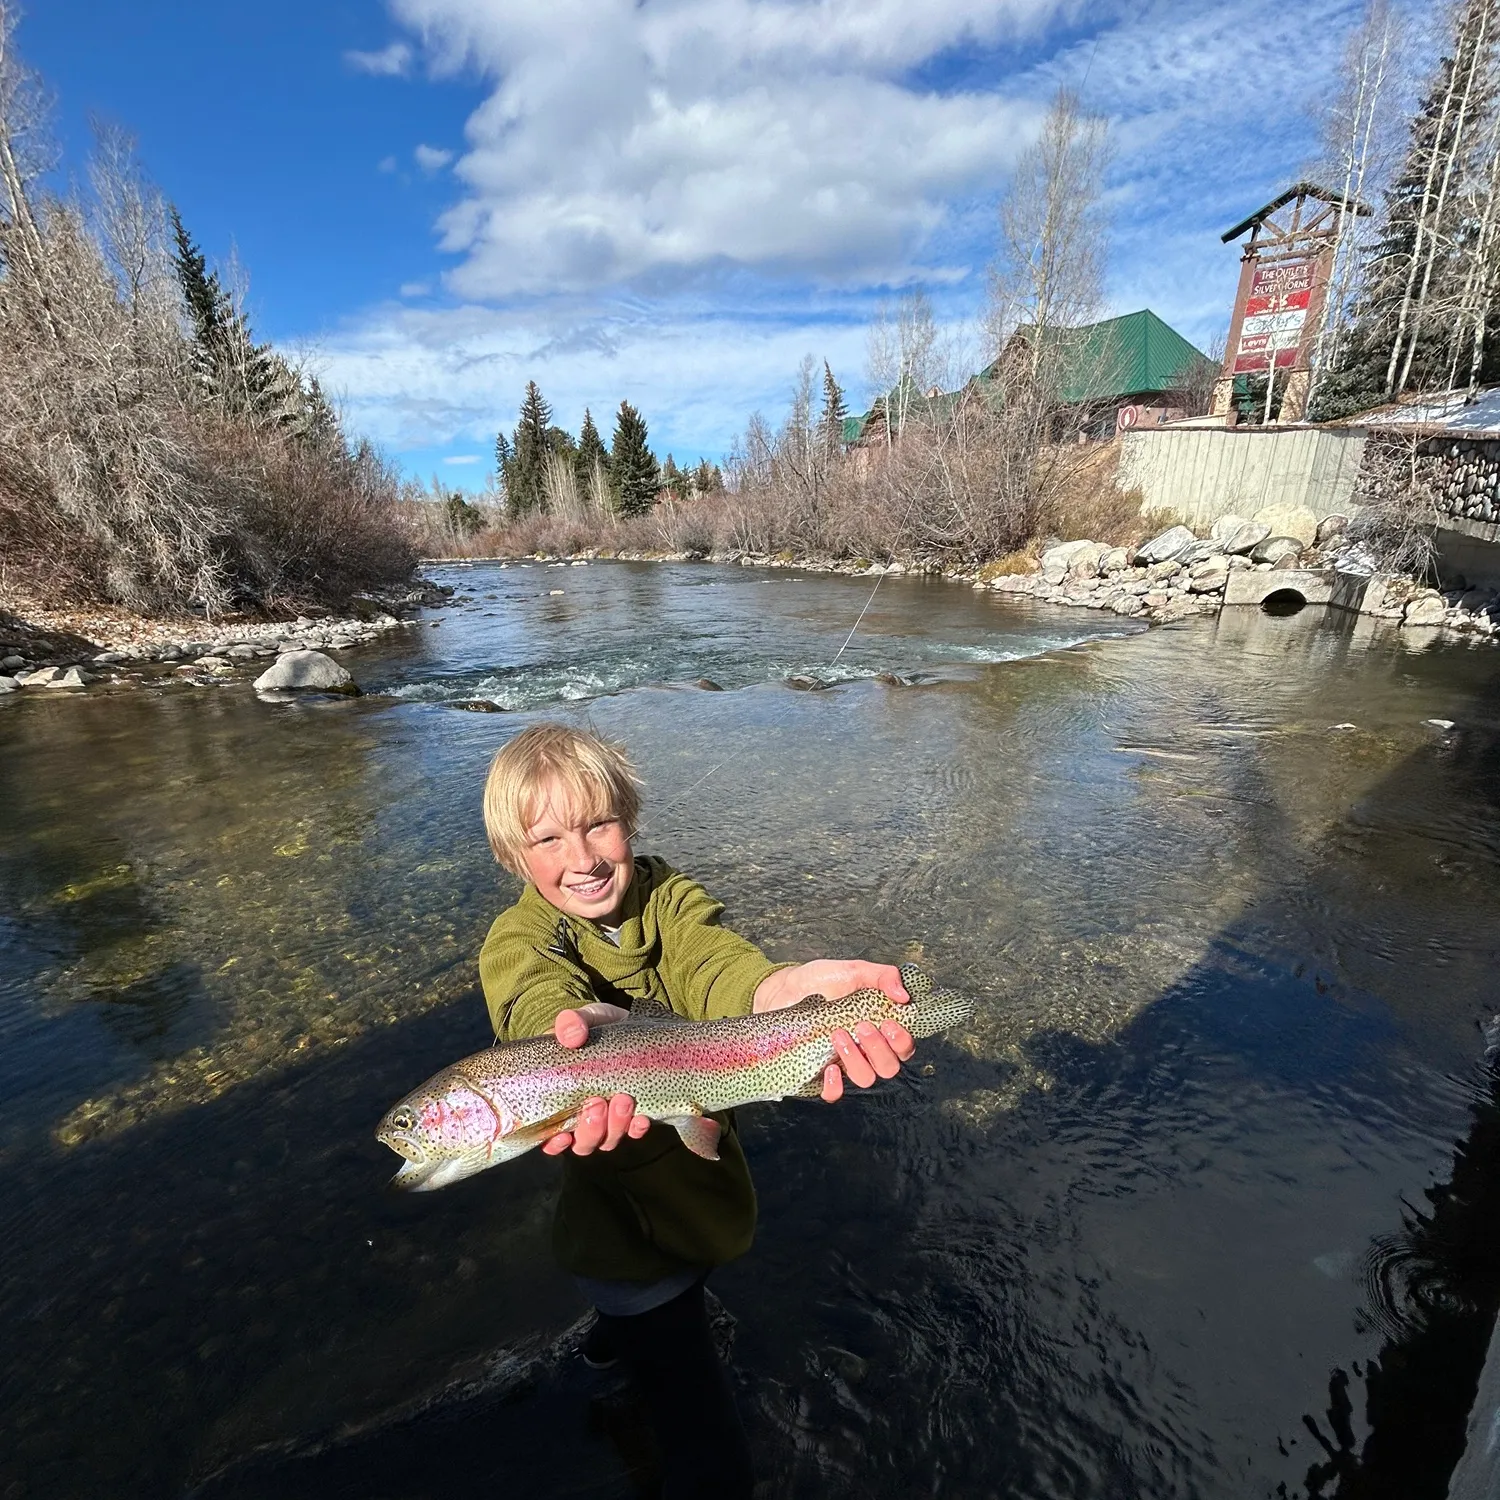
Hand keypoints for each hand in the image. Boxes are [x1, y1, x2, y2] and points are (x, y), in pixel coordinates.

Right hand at [541, 1002, 653, 1155]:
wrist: (634, 1026)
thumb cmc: (600, 1028)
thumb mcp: (587, 1018)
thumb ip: (573, 1022)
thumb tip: (570, 1036)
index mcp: (561, 1098)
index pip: (549, 1135)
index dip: (553, 1143)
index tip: (562, 1136)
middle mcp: (583, 1114)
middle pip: (582, 1142)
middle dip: (591, 1128)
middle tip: (599, 1102)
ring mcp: (609, 1117)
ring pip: (607, 1140)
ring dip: (615, 1126)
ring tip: (623, 1099)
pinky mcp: (634, 1114)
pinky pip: (634, 1131)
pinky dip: (637, 1129)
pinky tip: (642, 1118)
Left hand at [752, 960, 914, 1102]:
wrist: (784, 988)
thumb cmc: (821, 980)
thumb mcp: (854, 971)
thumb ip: (883, 976)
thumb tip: (902, 995)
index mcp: (878, 1028)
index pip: (904, 1047)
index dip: (902, 1041)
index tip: (888, 1023)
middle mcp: (865, 1050)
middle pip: (888, 1068)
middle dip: (879, 1049)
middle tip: (861, 1026)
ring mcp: (843, 1063)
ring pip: (864, 1079)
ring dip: (856, 1060)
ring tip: (837, 1035)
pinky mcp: (819, 1072)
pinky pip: (833, 1093)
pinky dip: (835, 1086)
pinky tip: (830, 1068)